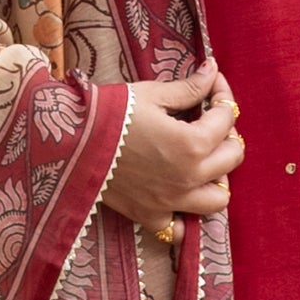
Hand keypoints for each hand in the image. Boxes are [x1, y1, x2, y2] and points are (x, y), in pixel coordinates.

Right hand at [99, 60, 243, 234]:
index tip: (212, 83)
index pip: (226, 118)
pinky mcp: (150, 215)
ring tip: (203, 159)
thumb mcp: (152, 94)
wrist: (68, 141)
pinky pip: (181, 229)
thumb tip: (212, 70)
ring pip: (218, 199)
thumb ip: (189, 88)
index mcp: (192, 144)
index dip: (222, 95)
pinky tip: (180, 195)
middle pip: (232, 158)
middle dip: (226, 134)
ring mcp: (171, 201)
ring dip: (217, 177)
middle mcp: (188, 177)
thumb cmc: (108, 112)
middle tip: (209, 120)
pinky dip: (187, 216)